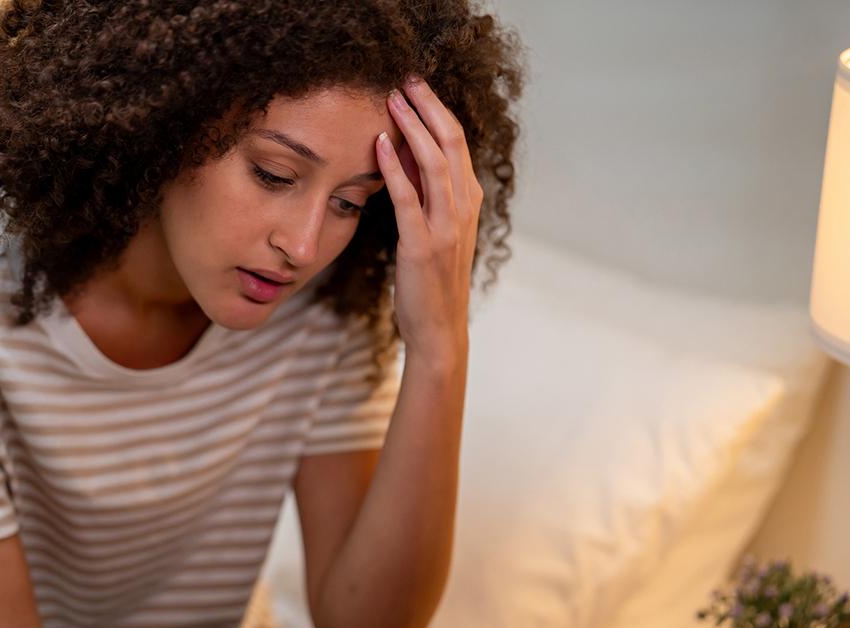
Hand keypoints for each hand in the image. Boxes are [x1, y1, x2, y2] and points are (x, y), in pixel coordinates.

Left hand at [376, 75, 482, 365]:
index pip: (457, 144)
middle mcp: (464, 208)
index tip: (416, 88)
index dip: (438, 111)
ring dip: (413, 126)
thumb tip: (407, 154)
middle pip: (452, 142)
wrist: (438, 328)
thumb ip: (426, 194)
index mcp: (469, 202)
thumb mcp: (436, 231)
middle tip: (406, 78)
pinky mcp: (422, 245)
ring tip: (392, 99)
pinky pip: (409, 198)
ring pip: (435, 162)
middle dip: (428, 106)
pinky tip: (380, 144)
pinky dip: (395, 167)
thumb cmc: (432, 282)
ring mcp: (446, 227)